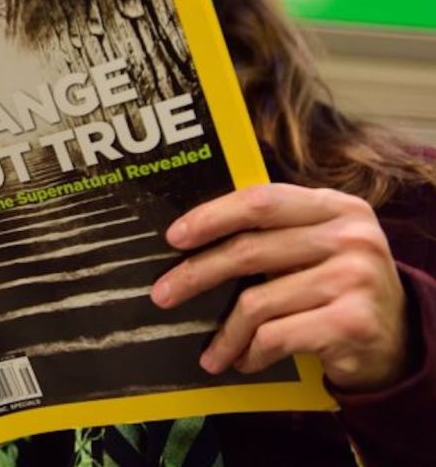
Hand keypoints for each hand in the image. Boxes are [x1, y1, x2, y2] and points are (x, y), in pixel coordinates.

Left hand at [151, 183, 408, 391]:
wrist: (398, 341)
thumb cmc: (339, 288)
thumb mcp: (319, 246)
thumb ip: (275, 233)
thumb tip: (194, 236)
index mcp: (337, 207)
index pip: (261, 201)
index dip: (212, 216)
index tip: (174, 237)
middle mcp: (351, 237)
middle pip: (249, 251)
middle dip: (195, 275)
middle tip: (163, 294)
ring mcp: (355, 279)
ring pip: (257, 302)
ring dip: (225, 333)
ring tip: (212, 351)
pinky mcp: (352, 323)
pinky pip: (276, 336)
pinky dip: (251, 352)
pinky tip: (245, 360)